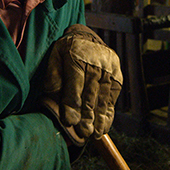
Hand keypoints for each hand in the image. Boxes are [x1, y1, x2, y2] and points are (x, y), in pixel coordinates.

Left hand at [42, 24, 122, 144]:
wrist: (86, 36)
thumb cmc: (65, 52)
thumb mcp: (54, 58)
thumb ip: (53, 77)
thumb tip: (53, 96)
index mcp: (75, 56)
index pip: (75, 84)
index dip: (72, 104)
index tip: (70, 122)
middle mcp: (95, 62)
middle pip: (91, 93)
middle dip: (87, 115)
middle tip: (84, 133)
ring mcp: (109, 68)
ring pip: (103, 96)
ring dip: (100, 117)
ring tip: (95, 134)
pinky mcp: (117, 74)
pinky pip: (112, 96)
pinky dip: (109, 112)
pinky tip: (104, 125)